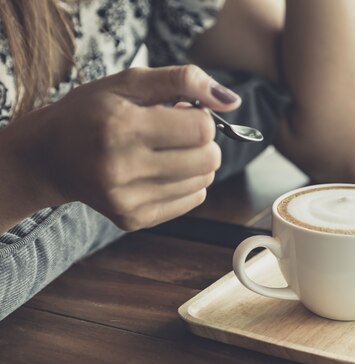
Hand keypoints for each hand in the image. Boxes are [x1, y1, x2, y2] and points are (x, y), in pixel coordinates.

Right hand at [12, 65, 240, 230]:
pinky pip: (192, 200)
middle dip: (203, 142)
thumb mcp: (130, 81)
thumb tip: (233, 101)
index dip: (201, 117)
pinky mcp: (133, 219)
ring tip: (164, 150)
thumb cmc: (92, 112)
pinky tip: (160, 170)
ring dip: (195, 162)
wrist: (49, 156)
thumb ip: (184, 81)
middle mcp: (122, 168)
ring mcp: (127, 199)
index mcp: (121, 127)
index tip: (182, 111)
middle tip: (177, 132)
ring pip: (204, 181)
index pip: (202, 129)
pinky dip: (186, 182)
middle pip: (209, 159)